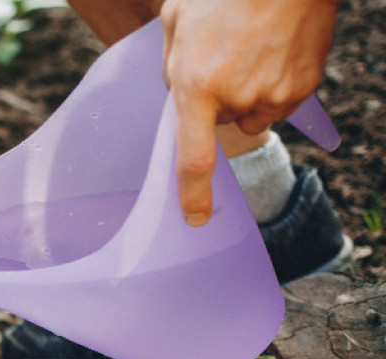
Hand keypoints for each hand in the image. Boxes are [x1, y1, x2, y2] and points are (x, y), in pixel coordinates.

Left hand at [160, 0, 339, 224]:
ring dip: (246, 93)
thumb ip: (172, 67)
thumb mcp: (177, 21)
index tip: (195, 219)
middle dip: (214, 100)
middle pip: (220, 124)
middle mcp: (237, 97)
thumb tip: (177, 96)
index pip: (193, 158)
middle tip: (220, 57)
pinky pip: (278, 102)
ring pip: (251, 115)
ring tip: (249, 50)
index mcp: (197, 85)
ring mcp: (275, 94)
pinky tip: (272, 51)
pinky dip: (273, 85)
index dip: (193, 194)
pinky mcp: (303, 87)